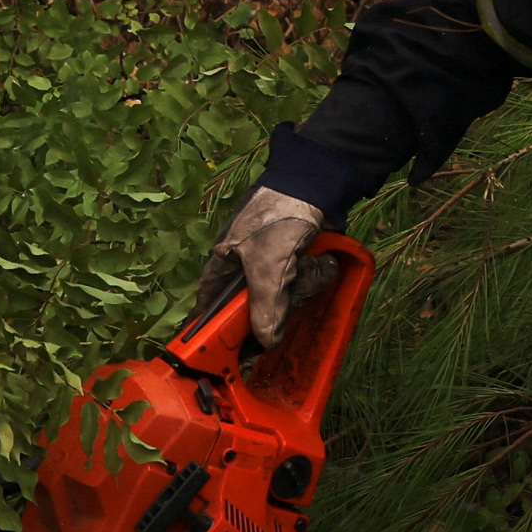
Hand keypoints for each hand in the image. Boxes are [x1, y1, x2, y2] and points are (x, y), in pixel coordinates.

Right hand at [215, 185, 328, 355]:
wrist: (316, 182)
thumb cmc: (278, 218)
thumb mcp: (268, 266)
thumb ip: (265, 306)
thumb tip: (267, 341)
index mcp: (224, 260)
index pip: (210, 301)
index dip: (216, 326)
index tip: (227, 349)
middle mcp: (245, 263)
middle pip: (253, 304)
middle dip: (275, 305)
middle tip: (287, 304)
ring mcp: (273, 260)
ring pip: (282, 294)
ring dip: (301, 285)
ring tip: (308, 269)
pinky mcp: (297, 257)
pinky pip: (303, 280)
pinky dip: (314, 274)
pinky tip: (321, 264)